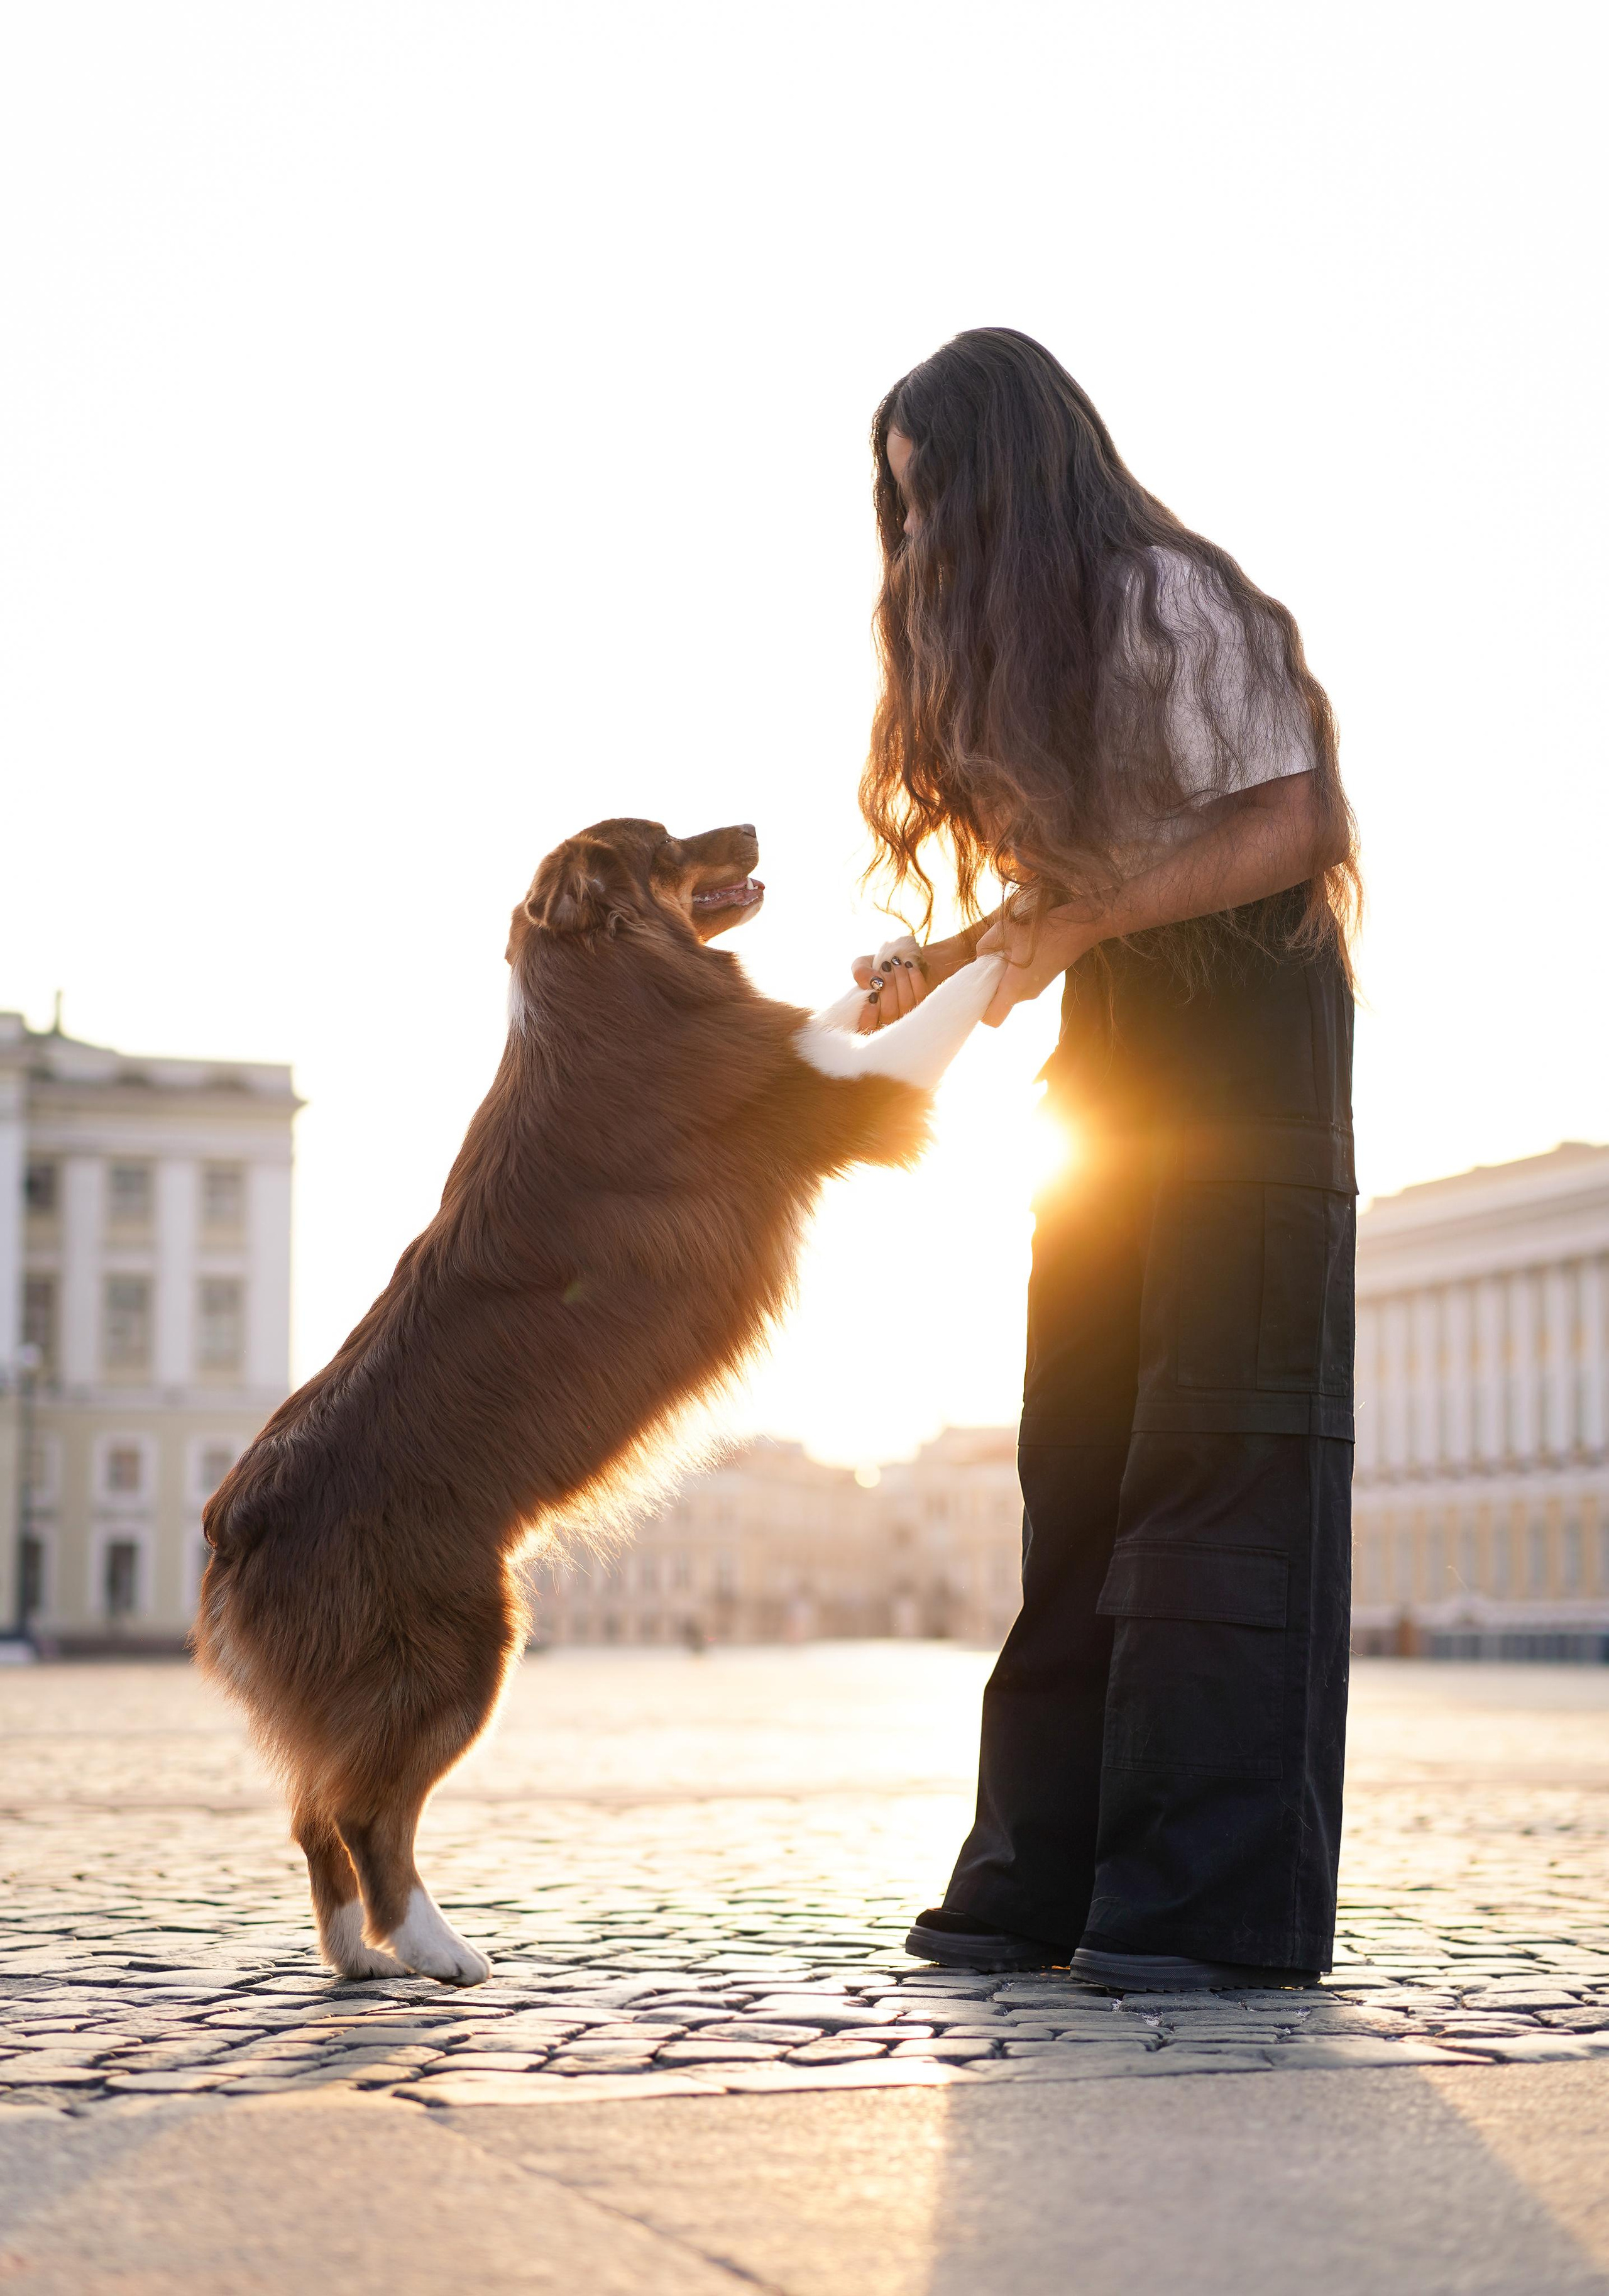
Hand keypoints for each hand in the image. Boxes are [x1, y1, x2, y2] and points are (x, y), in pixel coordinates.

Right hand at [850, 934, 927, 1032]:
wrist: (899, 963)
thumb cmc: (877, 969)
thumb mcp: (862, 965)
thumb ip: (861, 973)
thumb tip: (874, 982)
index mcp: (868, 1018)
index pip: (866, 1028)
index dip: (869, 1014)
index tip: (871, 993)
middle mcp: (888, 1023)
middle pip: (888, 1013)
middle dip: (888, 986)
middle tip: (885, 967)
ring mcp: (907, 1017)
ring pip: (905, 1004)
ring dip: (900, 978)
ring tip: (895, 963)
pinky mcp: (922, 1006)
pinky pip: (920, 995)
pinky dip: (913, 977)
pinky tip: (908, 965)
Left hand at [977, 903, 1094, 1025]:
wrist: (1079, 927)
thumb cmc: (1043, 929)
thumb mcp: (1004, 929)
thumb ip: (984, 946)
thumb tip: (981, 957)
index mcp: (1015, 987)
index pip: (992, 1019)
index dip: (981, 1011)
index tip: (978, 992)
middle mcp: (1026, 994)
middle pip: (1000, 1003)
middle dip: (990, 988)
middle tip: (989, 964)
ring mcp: (1037, 990)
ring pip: (1011, 992)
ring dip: (1003, 979)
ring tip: (1006, 954)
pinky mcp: (1043, 981)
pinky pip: (1021, 984)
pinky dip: (1015, 974)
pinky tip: (1019, 952)